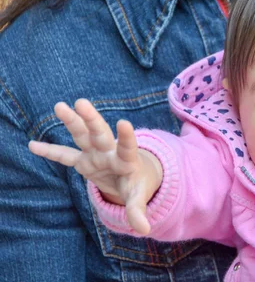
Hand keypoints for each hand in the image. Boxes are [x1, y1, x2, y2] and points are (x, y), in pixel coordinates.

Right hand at [28, 99, 162, 234]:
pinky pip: (64, 155)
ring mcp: (94, 154)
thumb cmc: (137, 184)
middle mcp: (109, 152)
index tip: (124, 123)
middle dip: (92, 119)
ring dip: (72, 121)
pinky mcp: (83, 160)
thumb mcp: (138, 196)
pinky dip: (50, 151)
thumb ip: (138, 210)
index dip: (126, 137)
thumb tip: (145, 230)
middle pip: (100, 134)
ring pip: (82, 135)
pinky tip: (32, 144)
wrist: (131, 175)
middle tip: (82, 102)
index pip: (127, 147)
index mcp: (126, 160)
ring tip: (60, 106)